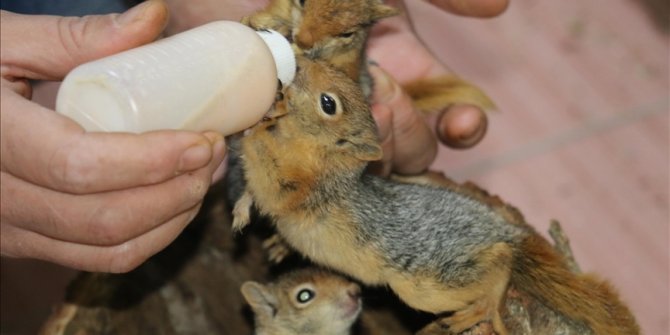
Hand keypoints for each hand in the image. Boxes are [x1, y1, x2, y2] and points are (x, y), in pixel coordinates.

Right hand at [0, 1, 226, 272]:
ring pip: (108, 251)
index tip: (202, 141)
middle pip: (104, 221)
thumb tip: (155, 17)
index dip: (152, 161)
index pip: (80, 166)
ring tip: (205, 177)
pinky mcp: (28, 242)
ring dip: (172, 219)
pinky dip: (150, 237)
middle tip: (213, 156)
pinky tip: (176, 202)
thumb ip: (77, 37)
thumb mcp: (7, 42)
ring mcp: (10, 229)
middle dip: (176, 193)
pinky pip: (99, 259)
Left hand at [161, 0, 508, 175]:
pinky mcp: (282, 136)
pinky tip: (317, 151)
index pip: (446, 119)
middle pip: (411, 152)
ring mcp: (327, 122)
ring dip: (372, 151)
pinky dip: (321, 169)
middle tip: (382, 101)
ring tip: (349, 114)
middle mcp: (369, 103)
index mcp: (400, 69)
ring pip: (369, 169)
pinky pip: (312, 172)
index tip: (464, 122)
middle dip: (407, 135)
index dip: (462, 128)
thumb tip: (502, 9)